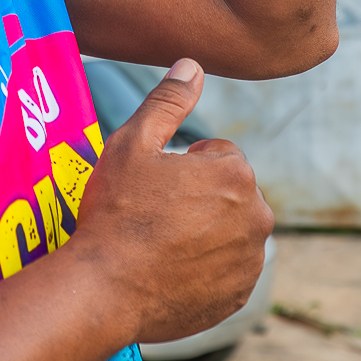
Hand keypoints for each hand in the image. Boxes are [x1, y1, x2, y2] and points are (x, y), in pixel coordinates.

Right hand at [74, 59, 273, 344]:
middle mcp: (257, 216)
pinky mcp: (238, 296)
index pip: (217, 154)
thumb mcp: (132, 143)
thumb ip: (168, 100)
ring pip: (227, 230)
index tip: (152, 185)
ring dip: (203, 231)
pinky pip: (225, 270)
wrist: (104, 290)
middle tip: (153, 213)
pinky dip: (204, 268)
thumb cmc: (116, 211)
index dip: (180, 166)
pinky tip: (168, 270)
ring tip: (158, 243)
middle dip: (197, 197)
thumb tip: (192, 65)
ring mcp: (250, 261)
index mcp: (236, 173)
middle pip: (227, 192)